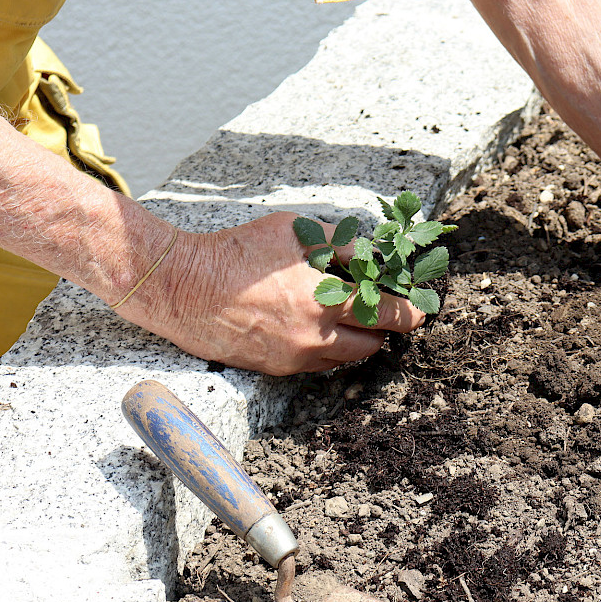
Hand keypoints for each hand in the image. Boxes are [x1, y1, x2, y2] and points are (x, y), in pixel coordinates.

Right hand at [115, 212, 424, 374]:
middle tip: (383, 311)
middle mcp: (315, 336)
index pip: (387, 314)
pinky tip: (318, 327)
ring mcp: (295, 357)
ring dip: (356, 340)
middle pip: (373, 344)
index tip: (419, 309)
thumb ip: (341, 243)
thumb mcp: (294, 232)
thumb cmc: (237, 253)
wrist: (182, 287)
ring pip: (347, 359)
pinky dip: (328, 349)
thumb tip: (375, 254)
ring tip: (350, 317)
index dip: (409, 311)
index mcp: (324, 299)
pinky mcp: (276, 369)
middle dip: (384, 328)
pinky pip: (318, 365)